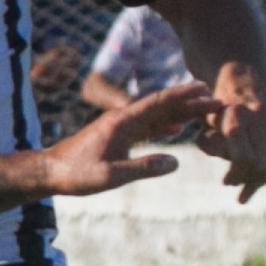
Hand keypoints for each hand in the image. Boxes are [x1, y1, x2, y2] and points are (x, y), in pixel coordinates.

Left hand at [33, 81, 223, 195]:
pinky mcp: (117, 137)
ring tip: (202, 109)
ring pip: (156, 116)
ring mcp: (120, 127)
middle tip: (215, 99)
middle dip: (189, 102)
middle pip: (162, 106)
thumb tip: (175, 162)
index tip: (205, 89)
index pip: (159, 103)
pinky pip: (146, 128)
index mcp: (122, 122)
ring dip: (179, 112)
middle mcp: (123, 119)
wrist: (50, 172)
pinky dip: (164, 125)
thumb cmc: (76, 174)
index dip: (184, 96)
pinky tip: (176, 128)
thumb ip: (143, 168)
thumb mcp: (111, 176)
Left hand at [194, 59, 265, 202]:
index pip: (244, 158)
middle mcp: (261, 114)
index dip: (235, 175)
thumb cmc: (219, 114)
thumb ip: (210, 145)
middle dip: (246, 179)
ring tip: (246, 189)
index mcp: (237, 115)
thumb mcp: (207, 127)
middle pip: (260, 164)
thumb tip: (229, 177)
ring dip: (258, 181)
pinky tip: (258, 179)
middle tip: (235, 183)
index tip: (226, 182)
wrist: (242, 88)